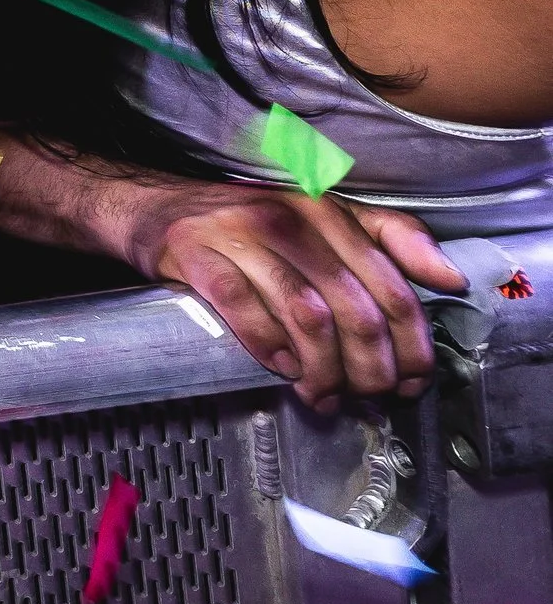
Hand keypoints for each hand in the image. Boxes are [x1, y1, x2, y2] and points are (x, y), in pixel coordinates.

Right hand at [122, 182, 466, 409]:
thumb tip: (449, 279)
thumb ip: (390, 238)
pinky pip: (245, 310)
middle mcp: (288, 216)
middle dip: (370, 367)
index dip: (410, 343)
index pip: (391, 284)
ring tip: (324, 394)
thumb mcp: (321, 218)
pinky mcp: (196, 255)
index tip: (413, 379)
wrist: (153, 208)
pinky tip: (282, 369)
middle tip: (369, 396)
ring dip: (323, 370)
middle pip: (354, 308)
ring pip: (306, 315)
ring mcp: (239, 234)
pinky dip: (271, 348)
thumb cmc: (243, 220)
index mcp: (327, 208)